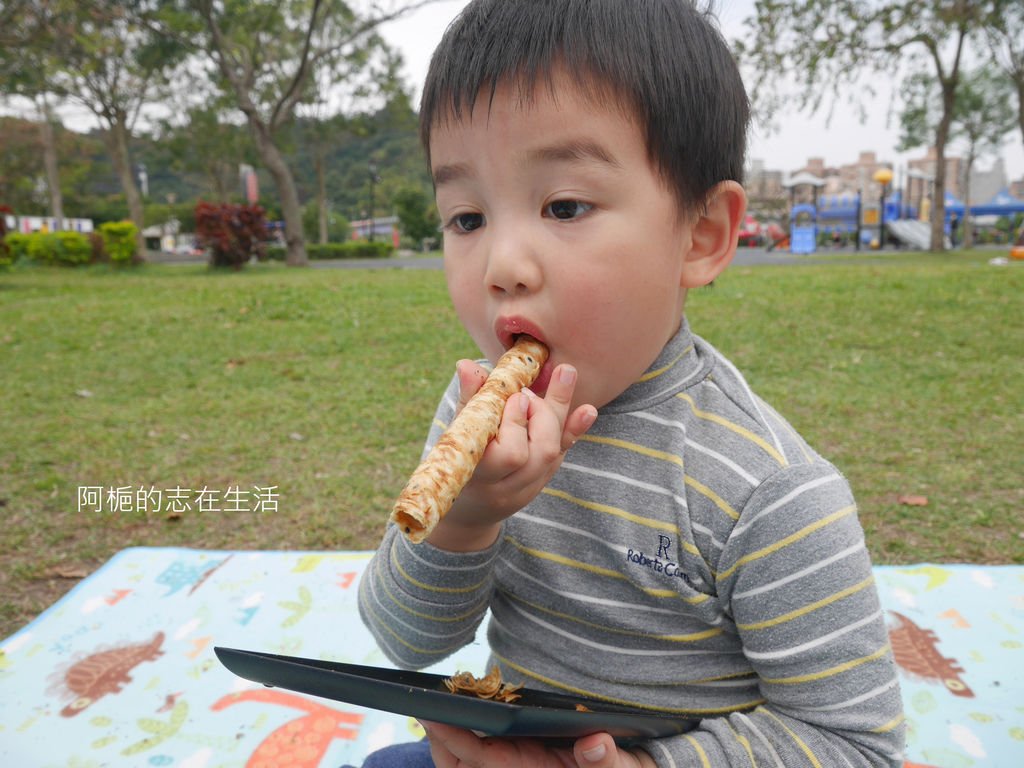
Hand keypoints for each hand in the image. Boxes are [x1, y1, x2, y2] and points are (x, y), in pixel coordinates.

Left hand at [418, 721, 655, 767]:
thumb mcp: (621, 767)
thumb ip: (607, 760)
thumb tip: (595, 743)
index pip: (482, 759)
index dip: (453, 739)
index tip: (431, 715)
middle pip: (459, 766)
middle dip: (438, 741)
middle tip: (424, 707)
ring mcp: (514, 767)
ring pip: (463, 764)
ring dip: (445, 742)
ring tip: (434, 709)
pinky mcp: (516, 759)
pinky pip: (477, 756)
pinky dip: (462, 740)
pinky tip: (461, 715)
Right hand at [426, 360, 596, 551]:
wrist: (471, 508)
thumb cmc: (458, 460)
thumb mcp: (457, 433)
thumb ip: (468, 399)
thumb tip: (467, 365)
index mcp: (479, 475)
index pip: (510, 454)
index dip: (517, 423)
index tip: (514, 396)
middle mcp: (508, 487)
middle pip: (540, 452)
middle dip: (541, 414)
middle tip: (527, 392)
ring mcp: (529, 487)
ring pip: (554, 452)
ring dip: (558, 412)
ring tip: (561, 377)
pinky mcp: (544, 479)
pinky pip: (563, 453)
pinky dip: (575, 428)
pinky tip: (588, 410)